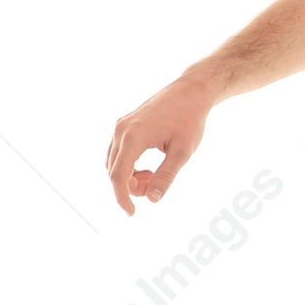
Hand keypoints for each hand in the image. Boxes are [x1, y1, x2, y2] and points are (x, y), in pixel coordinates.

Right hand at [105, 72, 214, 215]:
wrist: (191, 91)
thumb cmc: (190, 119)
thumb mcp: (183, 152)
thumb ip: (166, 176)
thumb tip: (153, 199)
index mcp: (133, 136)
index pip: (118, 176)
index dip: (122, 198)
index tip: (132, 213)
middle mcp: (121, 130)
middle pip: (114, 171)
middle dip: (131, 186)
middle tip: (155, 186)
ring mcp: (121, 125)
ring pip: (114, 162)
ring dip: (130, 176)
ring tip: (154, 174)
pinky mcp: (125, 124)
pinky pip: (118, 152)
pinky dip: (129, 165)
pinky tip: (148, 166)